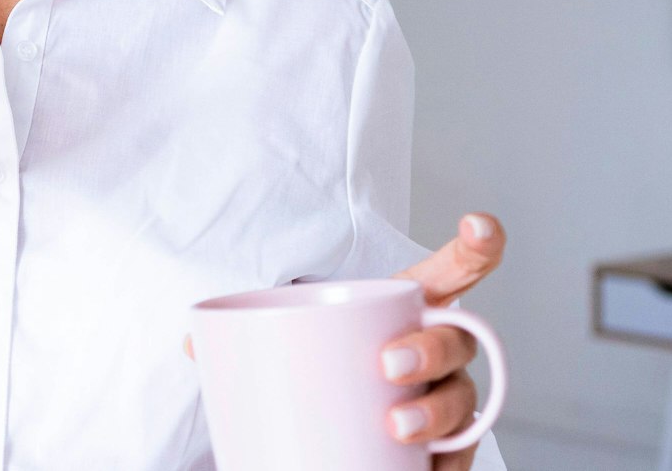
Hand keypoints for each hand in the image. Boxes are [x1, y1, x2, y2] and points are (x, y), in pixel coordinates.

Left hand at [178, 212, 506, 469]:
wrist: (324, 439)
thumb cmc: (319, 374)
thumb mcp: (287, 346)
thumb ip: (247, 336)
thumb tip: (192, 345)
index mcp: (403, 310)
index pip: (453, 273)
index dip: (475, 247)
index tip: (479, 224)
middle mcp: (439, 352)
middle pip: (457, 339)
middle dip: (431, 347)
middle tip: (388, 363)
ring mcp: (448, 400)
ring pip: (463, 399)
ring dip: (435, 411)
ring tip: (396, 425)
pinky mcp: (447, 451)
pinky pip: (461, 456)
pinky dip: (447, 465)